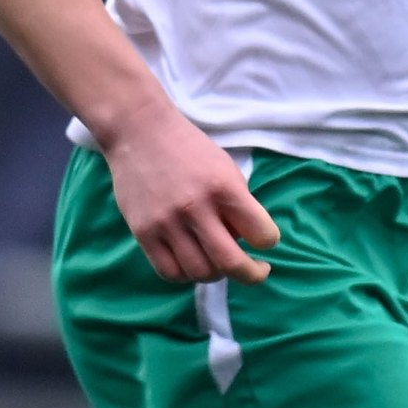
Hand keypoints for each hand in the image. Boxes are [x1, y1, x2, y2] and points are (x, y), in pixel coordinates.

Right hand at [102, 103, 277, 285]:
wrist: (139, 132)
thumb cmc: (189, 150)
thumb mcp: (225, 169)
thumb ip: (238, 205)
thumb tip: (246, 243)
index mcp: (223, 187)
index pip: (261, 235)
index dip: (268, 242)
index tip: (264, 241)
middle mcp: (196, 208)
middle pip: (231, 263)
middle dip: (251, 275)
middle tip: (255, 271)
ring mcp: (166, 223)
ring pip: (200, 272)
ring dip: (216, 274)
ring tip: (217, 261)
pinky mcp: (143, 233)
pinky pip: (170, 272)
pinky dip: (186, 275)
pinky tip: (192, 262)